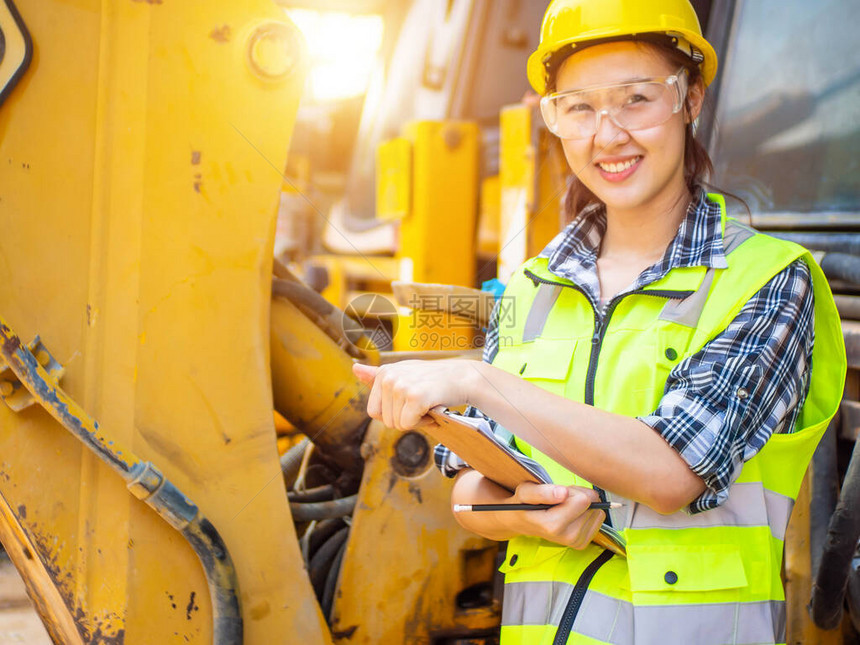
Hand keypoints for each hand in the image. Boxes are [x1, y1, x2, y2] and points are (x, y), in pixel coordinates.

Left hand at [352, 360, 478, 429]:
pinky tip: (433, 409)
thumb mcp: (403, 372)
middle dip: (405, 419)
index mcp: (383, 373)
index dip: (393, 415)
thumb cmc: (432, 378)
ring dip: (416, 421)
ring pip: (397, 425)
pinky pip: (408, 425)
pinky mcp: (414, 397)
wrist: (462, 376)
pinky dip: (424, 423)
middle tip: (421, 405)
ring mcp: (400, 386)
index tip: (409, 403)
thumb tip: (354, 368)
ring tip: (428, 405)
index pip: (374, 412)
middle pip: (385, 421)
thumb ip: (377, 375)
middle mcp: (388, 377)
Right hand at [504, 482, 603, 549]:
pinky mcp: (582, 543)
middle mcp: (567, 537)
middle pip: (591, 505)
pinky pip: (598, 520)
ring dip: (582, 505)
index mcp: (553, 525)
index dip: (572, 490)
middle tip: (560, 499)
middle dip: (578, 497)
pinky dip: (586, 513)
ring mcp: (576, 542)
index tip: (559, 492)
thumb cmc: (525, 504)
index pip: (583, 500)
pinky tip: (570, 515)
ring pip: (597, 512)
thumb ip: (543, 492)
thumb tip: (563, 493)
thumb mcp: (525, 491)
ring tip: (563, 507)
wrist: (523, 522)